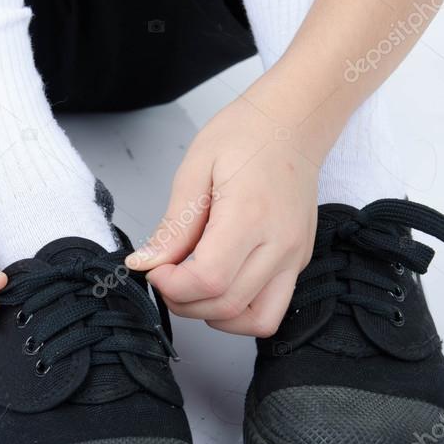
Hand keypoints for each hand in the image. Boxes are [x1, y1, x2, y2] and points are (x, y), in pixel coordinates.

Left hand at [128, 96, 319, 336]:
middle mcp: (279, 244)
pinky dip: (240, 312)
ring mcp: (294, 257)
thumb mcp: (195, 169)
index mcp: (250, 216)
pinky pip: (270, 310)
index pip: (208, 280)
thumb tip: (146, 263)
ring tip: (193, 284)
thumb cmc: (245, 135)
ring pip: (255, 320)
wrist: (293, 123)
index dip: (172, 285)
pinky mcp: (298, 263)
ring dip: (214, 314)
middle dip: (183, 301)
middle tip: (166, 275)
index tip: (155, 268)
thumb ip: (173, 225)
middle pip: (226, 304)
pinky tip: (219, 286)